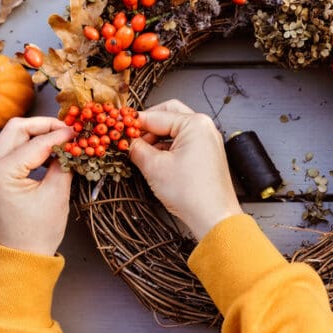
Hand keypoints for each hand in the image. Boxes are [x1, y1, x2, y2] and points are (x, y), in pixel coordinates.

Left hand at [0, 117, 74, 255]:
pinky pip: (12, 149)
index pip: (36, 143)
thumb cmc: (38, 232)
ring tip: (61, 140)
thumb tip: (72, 142)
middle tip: (68, 129)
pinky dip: (30, 145)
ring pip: (12, 135)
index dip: (61, 134)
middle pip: (16, 128)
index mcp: (2, 173)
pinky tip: (49, 152)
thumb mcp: (56, 194)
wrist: (20, 257)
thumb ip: (64, 162)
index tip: (80, 131)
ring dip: (37, 133)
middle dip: (44, 125)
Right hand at [130, 100, 241, 239]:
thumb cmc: (192, 193)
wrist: (213, 217)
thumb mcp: (154, 167)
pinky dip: (168, 147)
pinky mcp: (207, 153)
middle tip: (131, 138)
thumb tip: (127, 141)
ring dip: (157, 137)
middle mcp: (204, 127)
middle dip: (148, 126)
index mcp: (195, 124)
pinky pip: (183, 142)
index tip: (119, 128)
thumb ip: (137, 149)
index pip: (156, 116)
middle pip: (168, 115)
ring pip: (175, 129)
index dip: (134, 123)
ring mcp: (208, 140)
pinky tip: (155, 159)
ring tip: (141, 152)